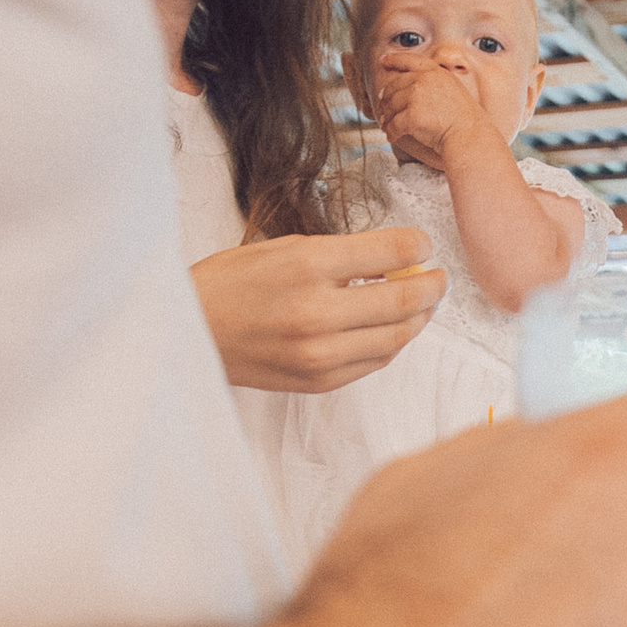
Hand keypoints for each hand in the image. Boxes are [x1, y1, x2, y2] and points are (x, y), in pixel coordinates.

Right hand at [191, 227, 443, 392]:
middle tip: (437, 277)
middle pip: (403, 300)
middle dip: (431, 286)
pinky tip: (392, 327)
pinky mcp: (320, 380)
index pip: (389, 253)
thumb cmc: (229, 284)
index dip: (418, 247)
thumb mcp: (281, 247)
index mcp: (307, 266)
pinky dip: (392, 343)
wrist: (190, 333)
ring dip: (418, 318)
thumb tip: (391, 257)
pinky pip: (375, 362)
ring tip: (421, 303)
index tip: (423, 246)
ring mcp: (320, 353)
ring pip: (397, 337)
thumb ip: (339, 253)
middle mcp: (317, 312)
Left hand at [368, 60, 496, 171]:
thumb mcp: (453, 90)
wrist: (469, 135)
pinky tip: (392, 136)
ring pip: (391, 106)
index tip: (383, 61)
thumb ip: (434, 84)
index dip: (394, 60)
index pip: (410, 60)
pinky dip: (391, 132)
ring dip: (387, 117)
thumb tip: (411, 90)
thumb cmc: (465, 119)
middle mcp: (424, 80)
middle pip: (395, 86)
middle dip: (386, 99)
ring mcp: (417, 97)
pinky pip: (394, 124)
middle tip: (382, 109)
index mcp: (435, 72)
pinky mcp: (412, 116)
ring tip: (386, 125)